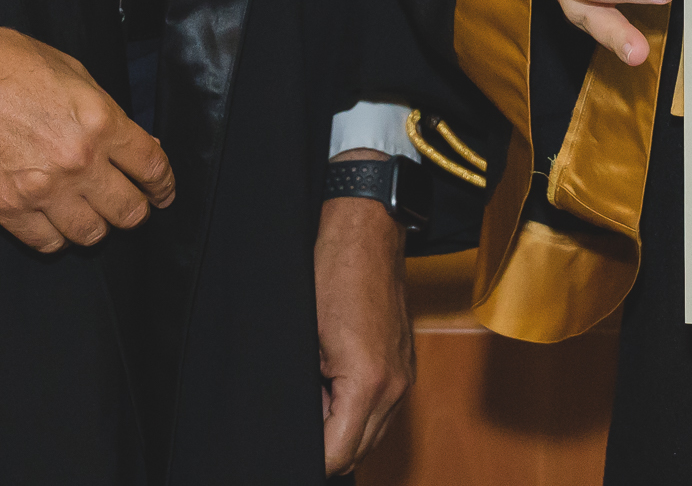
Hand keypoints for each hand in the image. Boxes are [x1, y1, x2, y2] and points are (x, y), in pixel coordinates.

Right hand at [0, 27, 173, 250]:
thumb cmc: (5, 62)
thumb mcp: (74, 73)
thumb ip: (107, 114)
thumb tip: (133, 145)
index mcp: (99, 121)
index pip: (152, 168)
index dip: (163, 185)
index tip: (162, 192)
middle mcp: (76, 161)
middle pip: (129, 211)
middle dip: (136, 209)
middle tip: (129, 204)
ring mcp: (41, 190)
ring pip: (91, 235)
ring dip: (96, 225)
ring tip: (89, 211)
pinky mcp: (6, 208)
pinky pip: (47, 243)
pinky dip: (57, 236)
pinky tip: (55, 219)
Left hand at [315, 157, 412, 476]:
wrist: (368, 233)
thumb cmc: (335, 273)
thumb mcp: (305, 340)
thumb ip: (307, 393)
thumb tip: (297, 424)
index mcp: (368, 384)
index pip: (338, 454)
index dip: (310, 460)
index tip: (288, 453)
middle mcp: (394, 388)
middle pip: (358, 453)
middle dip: (326, 449)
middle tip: (293, 428)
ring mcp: (403, 378)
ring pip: (371, 435)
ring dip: (342, 432)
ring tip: (313, 402)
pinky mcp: (404, 368)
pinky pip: (381, 411)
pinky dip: (356, 413)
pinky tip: (332, 390)